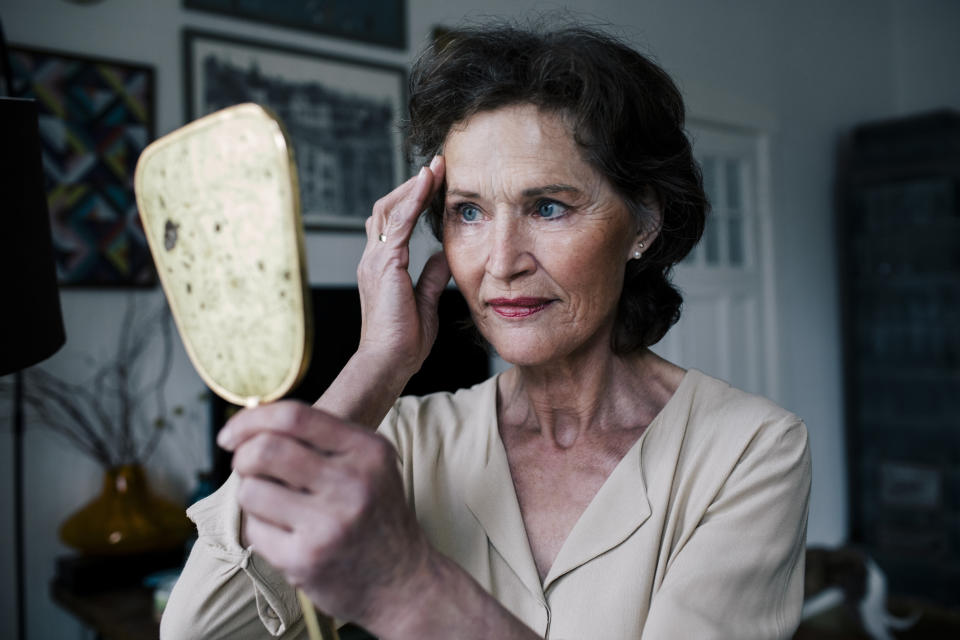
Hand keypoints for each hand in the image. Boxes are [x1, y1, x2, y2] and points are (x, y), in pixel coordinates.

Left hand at [219, 401, 430, 627]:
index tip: (231, 434)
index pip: (294, 417)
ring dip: (251, 494)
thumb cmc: (375, 515)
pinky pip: (254, 529)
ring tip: (274, 505)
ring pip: (251, 490)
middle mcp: (352, 483)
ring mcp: (328, 524)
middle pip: (264, 450)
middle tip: (248, 468)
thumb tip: (251, 426)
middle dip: (243, 456)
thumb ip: (323, 439)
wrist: (403, 583)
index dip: (252, 419)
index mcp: (369, 450)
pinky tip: (285, 534)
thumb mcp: (370, 465)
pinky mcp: (305, 559)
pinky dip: (260, 528)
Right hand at [357, 156, 450, 377]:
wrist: (389, 361)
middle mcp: (373, 258)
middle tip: (437, 166)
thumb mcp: (425, 301)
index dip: (412, 200)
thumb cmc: (404, 341)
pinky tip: (427, 183)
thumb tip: (442, 257)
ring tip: (435, 167)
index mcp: (382, 267)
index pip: (394, 223)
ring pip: (390, 209)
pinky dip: (412, 199)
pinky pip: (398, 222)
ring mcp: (375, 259)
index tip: (434, 183)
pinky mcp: (384, 263)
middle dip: (412, 185)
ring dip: (414, 186)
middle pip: (388, 208)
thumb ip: (431, 277)